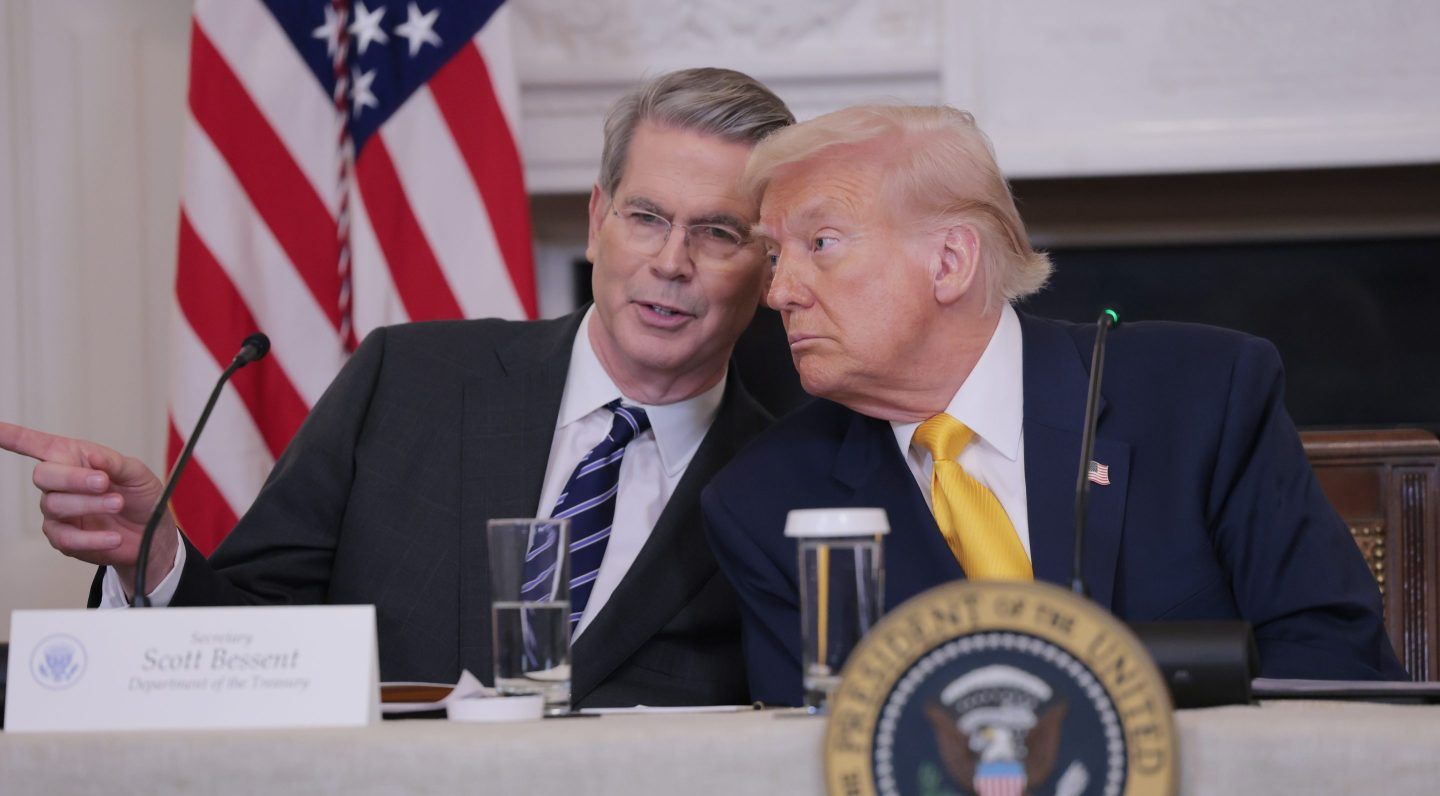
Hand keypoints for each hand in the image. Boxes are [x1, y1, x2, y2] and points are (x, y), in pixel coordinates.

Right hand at [0, 421, 177, 595]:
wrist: (152, 532)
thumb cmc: (140, 495)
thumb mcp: (136, 473)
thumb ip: (115, 463)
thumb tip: (94, 458)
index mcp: (73, 458)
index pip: (36, 444)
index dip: (12, 437)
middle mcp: (59, 483)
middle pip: (43, 475)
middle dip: (72, 478)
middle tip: (103, 482)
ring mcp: (58, 511)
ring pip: (55, 505)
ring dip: (90, 505)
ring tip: (118, 504)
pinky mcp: (64, 538)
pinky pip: (66, 539)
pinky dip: (92, 538)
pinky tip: (113, 537)